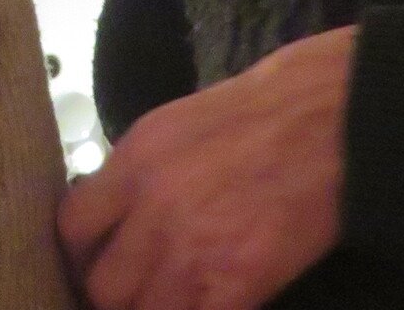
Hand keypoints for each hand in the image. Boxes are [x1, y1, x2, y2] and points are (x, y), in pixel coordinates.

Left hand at [60, 24, 354, 309]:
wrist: (331, 118)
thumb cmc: (260, 113)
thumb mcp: (175, 126)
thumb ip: (137, 174)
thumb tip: (116, 217)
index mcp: (134, 162)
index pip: (72, 229)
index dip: (81, 255)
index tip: (98, 262)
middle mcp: (153, 208)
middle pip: (104, 286)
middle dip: (118, 296)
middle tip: (139, 292)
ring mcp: (195, 250)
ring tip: (177, 298)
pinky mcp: (240, 281)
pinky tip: (214, 301)